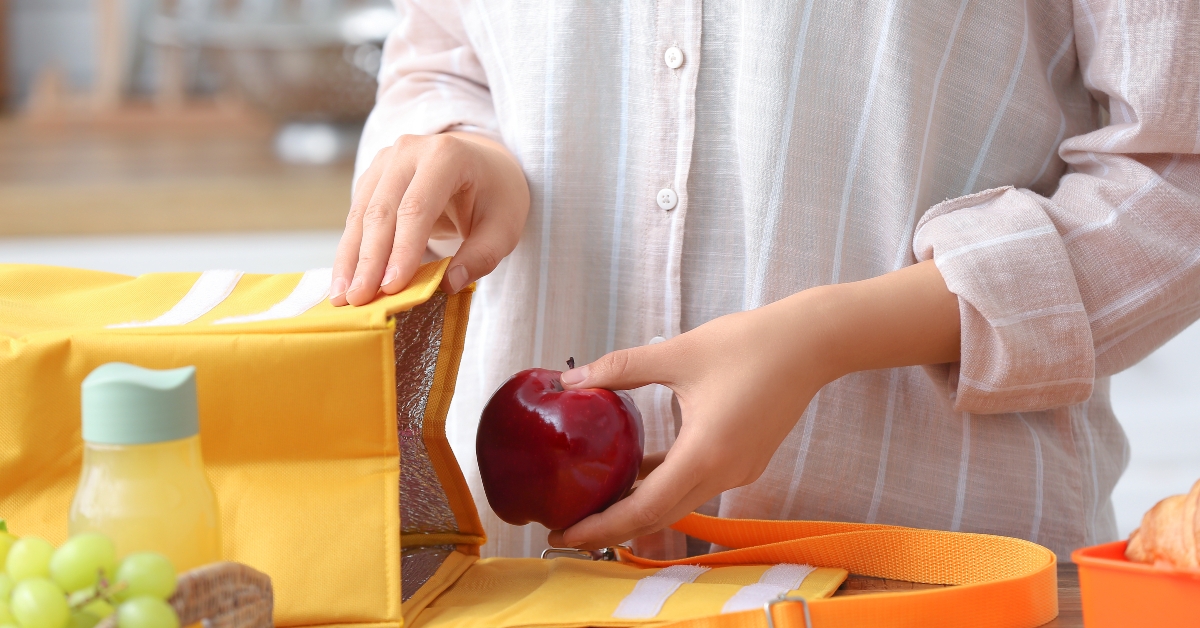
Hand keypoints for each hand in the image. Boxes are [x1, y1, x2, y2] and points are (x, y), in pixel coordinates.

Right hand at [331, 132, 529, 305]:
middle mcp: (409, 150)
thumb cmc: (496, 196)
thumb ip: (481, 256)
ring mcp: (386, 160)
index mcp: (446, 156)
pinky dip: (350, 249)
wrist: (483, 163)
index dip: (402, 249)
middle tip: (359, 300)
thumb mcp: (505, 227)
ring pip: (360, 214)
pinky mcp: (373, 176)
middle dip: (369, 260)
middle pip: (382, 211)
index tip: (392, 287)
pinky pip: (356, 215)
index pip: (417, 208)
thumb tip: (448, 286)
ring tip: (342, 297)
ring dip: (350, 258)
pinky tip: (345, 280)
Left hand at [547, 261, 960, 549]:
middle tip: (567, 526)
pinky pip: (695, 484)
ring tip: (594, 502)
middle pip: (659, 516)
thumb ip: (622, 368)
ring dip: (638, 507)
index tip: (564, 533)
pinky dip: (664, 486)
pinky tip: (636, 472)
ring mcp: (738, 472)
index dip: (601, 526)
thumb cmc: (748, 344)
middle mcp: (724, 474)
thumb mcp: (678, 352)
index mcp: (705, 454)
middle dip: (611, 527)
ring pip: (678, 502)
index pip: (643, 509)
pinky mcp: (745, 462)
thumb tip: (570, 379)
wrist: (812, 344)